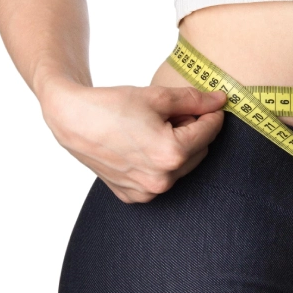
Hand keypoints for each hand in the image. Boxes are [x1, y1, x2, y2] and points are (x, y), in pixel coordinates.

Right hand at [39, 78, 225, 202]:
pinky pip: (162, 179)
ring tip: (155, 129)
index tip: (211, 104)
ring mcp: (146, 191)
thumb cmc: (112, 105)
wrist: (71, 119)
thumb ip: (195, 100)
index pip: (209, 131)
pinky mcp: (133, 196)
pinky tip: (142, 147)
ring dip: (179, 148)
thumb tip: (221, 101)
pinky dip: (160, 164)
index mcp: (171, 154)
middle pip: (199, 150)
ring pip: (183, 166)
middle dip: (193, 131)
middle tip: (173, 115)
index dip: (212, 114)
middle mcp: (161, 179)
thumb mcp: (158, 96)